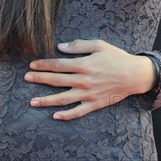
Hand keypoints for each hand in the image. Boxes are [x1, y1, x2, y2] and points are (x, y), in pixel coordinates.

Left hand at [24, 39, 156, 119]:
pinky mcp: (94, 104)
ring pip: (63, 99)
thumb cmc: (116, 57)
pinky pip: (78, 112)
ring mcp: (88, 94)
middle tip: (26, 78)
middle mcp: (84, 80)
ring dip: (47, 100)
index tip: (32, 65)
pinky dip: (66, 115)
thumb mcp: (99, 44)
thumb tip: (60, 47)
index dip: (44, 64)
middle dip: (40, 79)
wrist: (134, 74)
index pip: (58, 65)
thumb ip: (79, 46)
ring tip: (32, 101)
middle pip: (57, 80)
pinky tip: (55, 116)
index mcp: (84, 64)